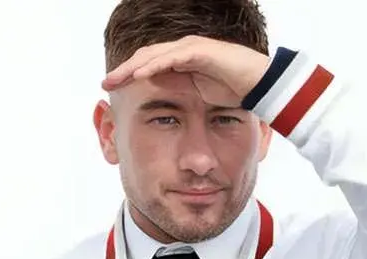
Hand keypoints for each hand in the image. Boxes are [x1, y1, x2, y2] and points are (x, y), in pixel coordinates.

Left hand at [101, 35, 270, 107]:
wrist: (261, 85)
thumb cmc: (235, 92)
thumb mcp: (200, 99)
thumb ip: (181, 94)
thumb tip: (162, 102)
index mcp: (181, 62)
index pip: (149, 66)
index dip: (129, 76)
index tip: (112, 89)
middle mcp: (183, 51)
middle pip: (146, 57)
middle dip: (124, 70)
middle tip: (105, 82)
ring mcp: (191, 49)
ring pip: (154, 54)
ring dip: (133, 67)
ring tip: (116, 78)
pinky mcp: (200, 52)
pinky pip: (172, 57)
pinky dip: (155, 65)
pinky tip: (140, 74)